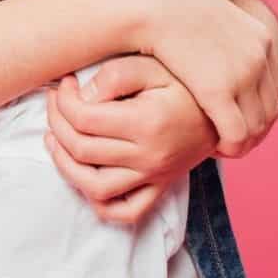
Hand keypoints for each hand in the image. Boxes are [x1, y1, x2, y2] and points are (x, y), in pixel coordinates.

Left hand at [44, 56, 215, 222]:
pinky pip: (124, 211)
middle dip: (56, 122)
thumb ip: (115, 76)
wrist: (222, 111)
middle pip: (81, 150)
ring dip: (64, 164)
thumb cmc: (183, 82)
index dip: (63, 100)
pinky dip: (98, 201)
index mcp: (146, 123)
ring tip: (54, 138)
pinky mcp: (159, 188)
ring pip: (95, 187)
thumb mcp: (151, 66)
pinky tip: (82, 175)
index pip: (83, 118)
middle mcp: (150, 156)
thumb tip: (82, 96)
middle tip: (55, 102)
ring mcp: (154, 177)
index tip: (64, 83)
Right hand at [129, 0, 277, 157]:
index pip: (276, 87)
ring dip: (240, 142)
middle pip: (271, 110)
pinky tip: (213, 148)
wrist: (150, 0)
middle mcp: (259, 55)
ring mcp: (243, 72)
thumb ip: (217, 34)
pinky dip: (229, 147)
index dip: (258, 110)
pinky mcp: (219, 89)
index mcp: (260, 37)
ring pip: (256, 127)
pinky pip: (237, 134)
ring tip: (219, 146)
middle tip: (228, 141)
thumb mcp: (206, 17)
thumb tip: (212, 47)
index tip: (236, 120)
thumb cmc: (164, 7)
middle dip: (252, 131)